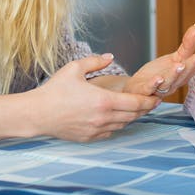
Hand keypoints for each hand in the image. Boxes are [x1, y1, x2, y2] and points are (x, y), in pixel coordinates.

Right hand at [29, 53, 160, 141]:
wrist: (37, 114)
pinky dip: (117, 125)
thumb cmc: (54, 91)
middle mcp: (103, 118)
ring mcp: (97, 130)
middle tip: (152, 102)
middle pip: (133, 116)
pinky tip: (117, 118)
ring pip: (123, 125)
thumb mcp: (74, 69)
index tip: (158, 97)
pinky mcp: (89, 138)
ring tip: (137, 108)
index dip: (149, 101)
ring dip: (132, 117)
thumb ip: (95, 61)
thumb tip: (109, 56)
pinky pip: (111, 133)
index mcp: (103, 101)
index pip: (135, 103)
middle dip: (145, 109)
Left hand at [125, 24, 194, 96]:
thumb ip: (187, 45)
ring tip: (179, 65)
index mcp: (183, 74)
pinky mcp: (146, 91)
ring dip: (175, 74)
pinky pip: (151, 88)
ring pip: (169, 81)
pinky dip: (155, 84)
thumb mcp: (175, 59)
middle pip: (185, 74)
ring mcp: (161, 88)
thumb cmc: (158, 75)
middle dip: (193, 65)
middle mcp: (175, 82)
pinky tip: (158, 78)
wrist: (137, 92)